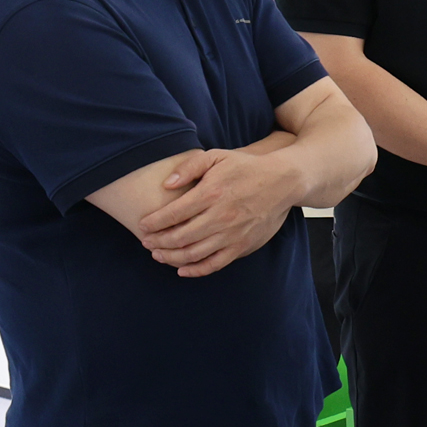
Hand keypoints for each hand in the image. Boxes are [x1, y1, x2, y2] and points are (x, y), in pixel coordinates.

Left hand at [137, 148, 299, 277]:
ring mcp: (232, 234)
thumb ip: (190, 166)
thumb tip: (166, 184)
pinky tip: (182, 269)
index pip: (173, 213)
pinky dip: (195, 270)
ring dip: (171, 257)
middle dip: (157, 242)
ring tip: (158, 255)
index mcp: (211, 193)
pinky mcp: (242, 246)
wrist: (284, 181)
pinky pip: (214, 264)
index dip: (153, 222)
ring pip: (193, 254)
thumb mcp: (218, 156)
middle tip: (145, 242)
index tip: (142, 225)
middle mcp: (220, 216)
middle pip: (179, 237)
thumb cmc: (247, 168)